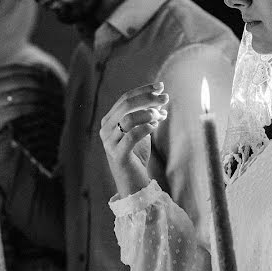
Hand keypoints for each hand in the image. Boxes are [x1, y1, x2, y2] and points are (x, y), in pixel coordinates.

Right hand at [0, 64, 63, 138]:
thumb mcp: (4, 90)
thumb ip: (20, 80)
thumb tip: (45, 71)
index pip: (14, 69)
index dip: (32, 71)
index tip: (45, 75)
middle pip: (20, 81)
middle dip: (38, 84)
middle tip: (51, 88)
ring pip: (23, 95)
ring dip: (39, 96)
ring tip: (50, 99)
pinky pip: (21, 109)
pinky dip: (34, 109)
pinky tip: (42, 109)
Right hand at [99, 82, 168, 196]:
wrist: (133, 183)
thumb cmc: (137, 155)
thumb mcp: (141, 130)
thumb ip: (146, 115)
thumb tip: (160, 97)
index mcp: (109, 121)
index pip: (125, 99)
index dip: (143, 90)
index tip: (160, 86)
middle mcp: (105, 130)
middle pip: (126, 105)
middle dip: (148, 99)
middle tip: (165, 98)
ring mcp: (109, 143)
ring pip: (128, 120)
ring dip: (148, 114)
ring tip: (161, 115)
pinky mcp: (118, 156)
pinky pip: (132, 136)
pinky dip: (145, 128)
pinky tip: (155, 126)